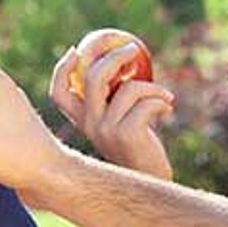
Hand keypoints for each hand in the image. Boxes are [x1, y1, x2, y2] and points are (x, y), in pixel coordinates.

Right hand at [49, 43, 175, 179]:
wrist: (150, 177)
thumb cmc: (138, 145)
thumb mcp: (118, 121)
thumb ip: (112, 99)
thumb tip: (119, 59)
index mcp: (83, 121)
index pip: (59, 92)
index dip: (62, 68)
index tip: (76, 49)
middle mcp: (90, 125)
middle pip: (93, 78)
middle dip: (114, 56)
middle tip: (132, 48)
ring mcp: (106, 130)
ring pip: (128, 88)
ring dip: (153, 87)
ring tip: (164, 95)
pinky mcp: (127, 134)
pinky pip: (146, 102)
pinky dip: (161, 100)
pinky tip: (168, 108)